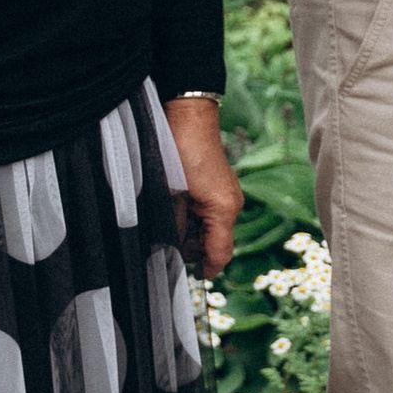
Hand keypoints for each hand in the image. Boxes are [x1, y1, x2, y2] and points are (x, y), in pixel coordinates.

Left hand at [164, 97, 242, 278]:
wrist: (187, 115)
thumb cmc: (180, 151)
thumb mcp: (171, 195)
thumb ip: (173, 226)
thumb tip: (169, 249)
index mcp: (224, 210)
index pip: (219, 255)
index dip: (204, 269)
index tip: (186, 277)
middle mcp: (230, 205)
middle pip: (212, 244)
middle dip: (188, 247)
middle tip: (162, 242)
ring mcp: (225, 195)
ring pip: (206, 229)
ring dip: (187, 231)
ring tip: (164, 219)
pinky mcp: (217, 187)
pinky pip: (205, 212)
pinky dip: (189, 216)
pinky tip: (171, 207)